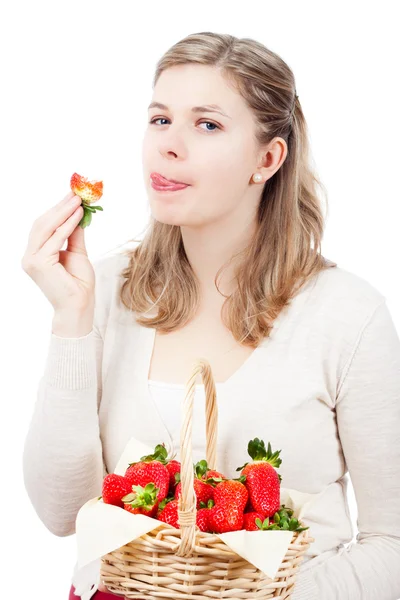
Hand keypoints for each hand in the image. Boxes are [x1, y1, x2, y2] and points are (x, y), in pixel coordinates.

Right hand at [21, 190, 94, 312]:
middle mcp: (29, 256)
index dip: (56, 210)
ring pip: (46, 228)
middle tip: (75, 194)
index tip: (71, 197)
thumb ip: (74, 234)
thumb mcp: (77, 253)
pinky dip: (67, 224)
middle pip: (42, 224)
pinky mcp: (39, 263)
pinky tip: (78, 215)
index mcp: (35, 254)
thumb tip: (77, 214)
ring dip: (63, 212)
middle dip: (59, 207)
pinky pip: (55, 238)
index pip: (43, 226)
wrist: (79, 306)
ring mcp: (32, 260)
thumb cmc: (78, 284)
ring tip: (78, 201)